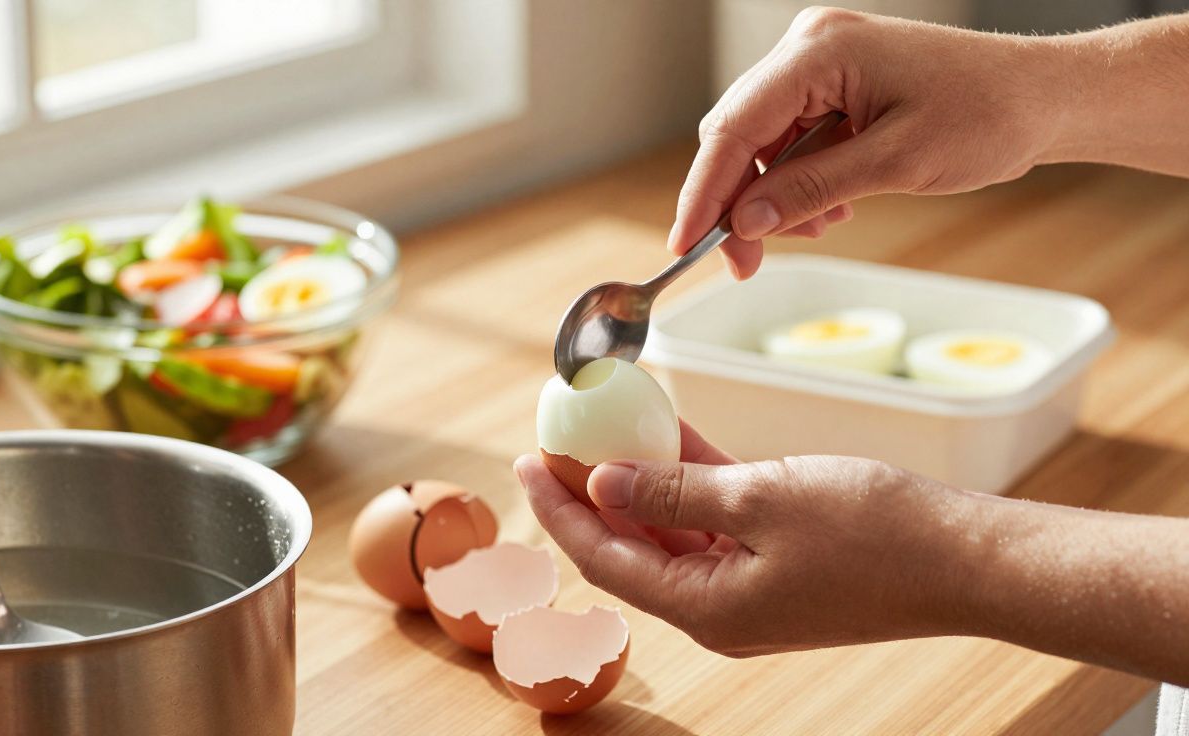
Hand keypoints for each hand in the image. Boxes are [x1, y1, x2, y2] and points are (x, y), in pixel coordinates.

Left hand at [514, 422, 974, 655]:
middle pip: (630, 546)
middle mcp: (718, 607)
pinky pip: (714, 520)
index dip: (558, 510)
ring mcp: (749, 586)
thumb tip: (601, 484)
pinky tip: (668, 433)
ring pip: (670, 530)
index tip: (525, 459)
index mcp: (705, 608)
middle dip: (588, 493)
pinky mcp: (778, 561)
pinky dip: (687, 481)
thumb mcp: (761, 499)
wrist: (968, 559)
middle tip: (557, 438)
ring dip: (637, 481)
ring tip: (603, 428)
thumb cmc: (875, 533)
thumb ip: (674, 493)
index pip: (604, 558)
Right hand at [678, 8, 1064, 278]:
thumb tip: (746, 221)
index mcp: (818, 52)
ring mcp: (821, 64)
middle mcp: (809, 48)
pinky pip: (792, 139)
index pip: (733, 128)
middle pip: (738, 135)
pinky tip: (828, 209)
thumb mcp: (895, 163)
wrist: (1044, 96)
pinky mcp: (835, 84)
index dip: (704, 192)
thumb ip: (812, 189)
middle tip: (745, 261)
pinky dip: (798, 181)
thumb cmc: (988, 115)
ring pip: (762, 143)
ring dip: (773, 196)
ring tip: (812, 229)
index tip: (685, 244)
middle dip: (737, 202)